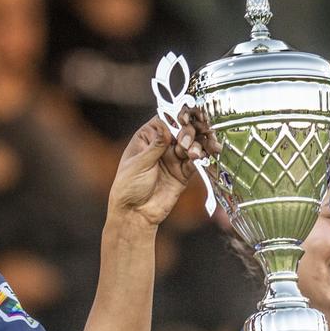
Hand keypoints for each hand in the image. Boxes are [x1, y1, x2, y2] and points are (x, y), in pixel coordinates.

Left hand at [107, 110, 217, 227]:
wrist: (135, 213)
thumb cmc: (127, 187)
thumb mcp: (138, 164)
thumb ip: (155, 146)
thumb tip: (166, 127)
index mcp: (147, 138)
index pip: (165, 120)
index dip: (177, 117)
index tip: (185, 119)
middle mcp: (162, 145)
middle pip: (182, 130)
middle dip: (189, 132)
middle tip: (187, 141)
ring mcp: (174, 158)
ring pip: (192, 144)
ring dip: (197, 145)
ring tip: (195, 153)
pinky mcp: (183, 173)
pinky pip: (196, 162)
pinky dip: (201, 158)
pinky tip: (200, 157)